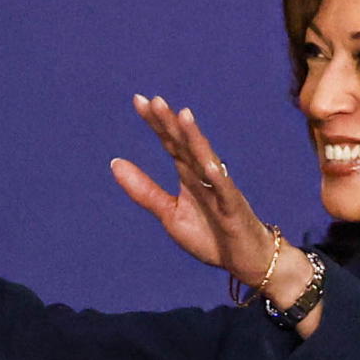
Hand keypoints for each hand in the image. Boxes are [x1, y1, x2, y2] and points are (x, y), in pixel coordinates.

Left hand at [112, 96, 307, 309]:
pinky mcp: (233, 208)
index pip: (170, 142)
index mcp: (188, 174)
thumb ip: (144, 190)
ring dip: (195, 138)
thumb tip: (114, 162)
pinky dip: (217, 177)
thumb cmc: (210, 235)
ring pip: (205, 159)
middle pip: (185, 144)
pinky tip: (208, 164)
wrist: (245, 259)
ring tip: (183, 116)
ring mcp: (220, 189)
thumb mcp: (170, 213)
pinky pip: (225, 191)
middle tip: (154, 100)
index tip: (138, 100)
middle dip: (170, 122)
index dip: (156, 122)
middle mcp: (204, 175)